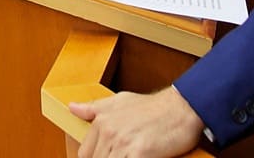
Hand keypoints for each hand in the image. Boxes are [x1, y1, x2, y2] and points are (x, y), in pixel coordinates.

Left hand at [71, 87, 204, 157]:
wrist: (181, 107)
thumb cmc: (153, 106)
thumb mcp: (119, 101)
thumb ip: (94, 108)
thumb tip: (72, 108)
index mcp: (101, 121)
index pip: (85, 153)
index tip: (104, 156)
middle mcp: (108, 131)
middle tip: (122, 155)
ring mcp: (122, 143)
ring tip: (129, 156)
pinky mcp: (138, 152)